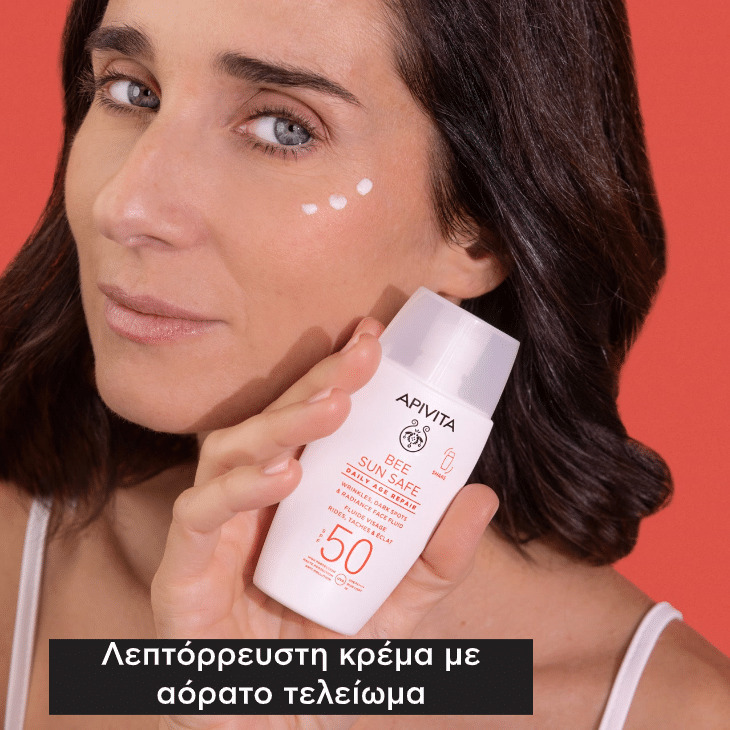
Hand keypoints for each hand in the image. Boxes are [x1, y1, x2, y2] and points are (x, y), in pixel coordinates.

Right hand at [152, 318, 498, 728]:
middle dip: (314, 382)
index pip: (304, 422)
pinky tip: (283, 475)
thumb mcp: (393, 610)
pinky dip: (236, 491)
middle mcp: (244, 505)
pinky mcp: (180, 576)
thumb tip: (480, 493)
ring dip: (280, 424)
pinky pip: (198, 518)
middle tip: (364, 354)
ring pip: (226, 453)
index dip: (335, 376)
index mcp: (286, 500)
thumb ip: (434, 560)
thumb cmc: (320, 666)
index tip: (377, 339)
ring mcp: (209, 536)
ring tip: (334, 406)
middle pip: (268, 421)